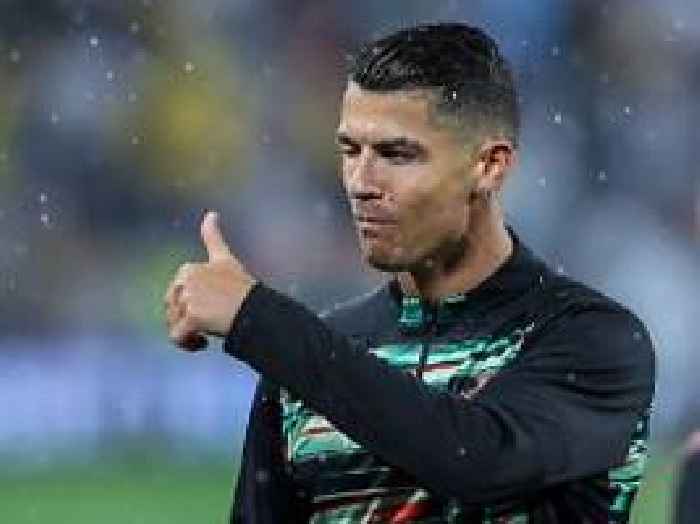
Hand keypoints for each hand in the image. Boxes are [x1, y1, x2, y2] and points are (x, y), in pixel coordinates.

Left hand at [164, 211, 256, 349]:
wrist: (255, 310)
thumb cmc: (243, 288)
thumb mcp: (226, 260)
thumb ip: (213, 237)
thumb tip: (210, 212)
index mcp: (189, 268)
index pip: (176, 292)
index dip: (187, 302)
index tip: (204, 307)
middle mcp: (186, 280)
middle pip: (172, 309)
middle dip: (186, 319)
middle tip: (209, 323)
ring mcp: (188, 297)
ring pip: (174, 324)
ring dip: (188, 333)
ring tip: (206, 334)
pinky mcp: (191, 316)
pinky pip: (177, 337)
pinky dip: (187, 344)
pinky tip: (201, 344)